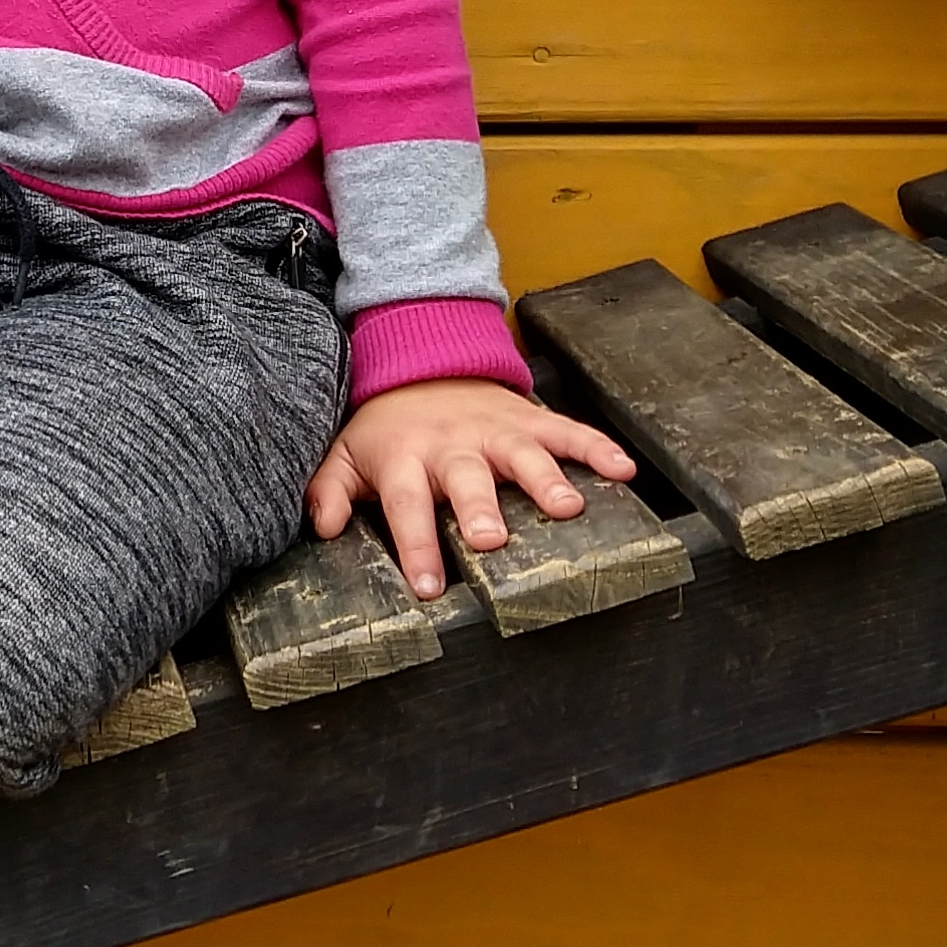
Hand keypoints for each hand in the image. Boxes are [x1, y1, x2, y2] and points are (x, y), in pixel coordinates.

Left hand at [308, 379, 635, 602]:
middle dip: (481, 510)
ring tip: (567, 509)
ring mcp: (495, 430)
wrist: (423, 359)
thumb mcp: (345, 453)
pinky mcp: (530, 419)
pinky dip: (597, 448)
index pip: (407, 505)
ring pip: (522, 454)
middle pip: (467, 478)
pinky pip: (568, 431)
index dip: (417, 545)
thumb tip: (324, 528)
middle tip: (493, 541)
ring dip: (544, 480)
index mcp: (405, 458)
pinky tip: (622, 469)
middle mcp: (453, 444)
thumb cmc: (385, 426)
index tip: (428, 587)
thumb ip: (330, 491)